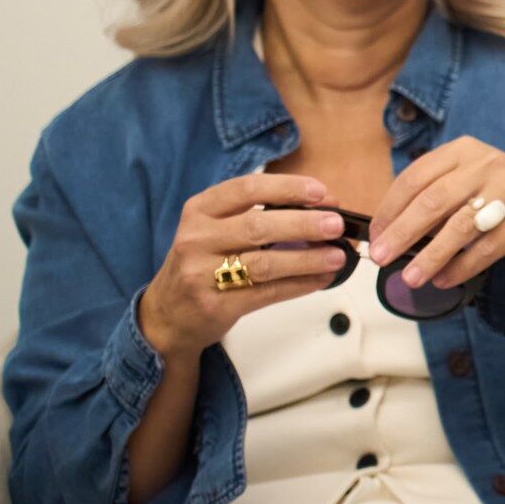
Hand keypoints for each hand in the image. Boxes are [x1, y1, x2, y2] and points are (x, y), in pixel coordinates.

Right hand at [140, 173, 351, 359]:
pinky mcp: (215, 306)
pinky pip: (266, 293)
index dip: (286, 188)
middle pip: (257, 226)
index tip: (320, 192)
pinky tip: (321, 279)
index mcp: (200, 211)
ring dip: (307, 259)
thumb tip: (323, 206)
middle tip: (336, 224)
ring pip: (264, 263)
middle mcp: (196, 239)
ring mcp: (201, 275)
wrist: (167, 315)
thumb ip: (258, 215)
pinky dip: (299, 285)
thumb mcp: (215, 230)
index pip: (246, 189)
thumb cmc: (203, 263)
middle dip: (303, 223)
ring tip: (337, 256)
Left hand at [369, 137, 504, 293]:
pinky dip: (462, 267)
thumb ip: (433, 196)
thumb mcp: (467, 179)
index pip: (417, 176)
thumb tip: (389, 232)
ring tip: (410, 277)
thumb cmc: (498, 193)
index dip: (391, 207)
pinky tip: (444, 279)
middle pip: (435, 200)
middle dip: (403, 232)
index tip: (376, 234)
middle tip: (381, 256)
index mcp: (463, 151)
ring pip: (461, 226)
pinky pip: (489, 247)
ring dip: (431, 256)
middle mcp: (487, 164)